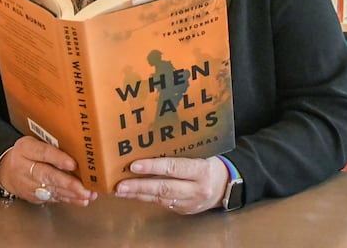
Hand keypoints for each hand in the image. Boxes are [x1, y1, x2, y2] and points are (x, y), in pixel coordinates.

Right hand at [0, 136, 97, 206]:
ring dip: (71, 193)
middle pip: (46, 175)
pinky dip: (68, 199)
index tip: (73, 164)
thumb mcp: (34, 141)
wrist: (7, 170)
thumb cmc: (28, 152)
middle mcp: (24, 167)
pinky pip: (53, 198)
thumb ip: (52, 144)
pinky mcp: (33, 197)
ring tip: (87, 194)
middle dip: (67, 182)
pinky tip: (81, 200)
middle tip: (83, 187)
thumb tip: (78, 147)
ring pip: (51, 189)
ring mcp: (28, 185)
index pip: (42, 153)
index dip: (58, 158)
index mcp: (25, 148)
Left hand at [114, 155, 228, 214]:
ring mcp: (190, 202)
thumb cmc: (210, 160)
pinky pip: (163, 204)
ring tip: (120, 190)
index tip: (134, 165)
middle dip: (140, 186)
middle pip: (164, 188)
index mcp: (201, 169)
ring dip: (139, 194)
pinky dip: (146, 198)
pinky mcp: (185, 210)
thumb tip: (153, 136)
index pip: (174, 167)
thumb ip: (181, 146)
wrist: (226, 184)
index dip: (153, 167)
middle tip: (120, 184)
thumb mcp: (202, 150)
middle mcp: (196, 188)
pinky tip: (133, 194)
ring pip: (161, 199)